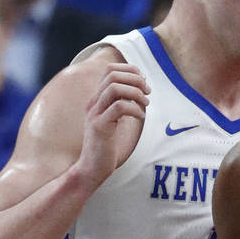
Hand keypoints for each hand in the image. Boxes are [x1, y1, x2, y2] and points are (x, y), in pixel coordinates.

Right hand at [75, 63, 149, 189]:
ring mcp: (95, 114)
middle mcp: (94, 103)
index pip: (110, 70)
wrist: (91, 168)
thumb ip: (122, 104)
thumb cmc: (106, 146)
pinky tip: (140, 117)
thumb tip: (141, 91)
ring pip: (114, 88)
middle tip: (147, 92)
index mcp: (97, 100)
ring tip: (145, 105)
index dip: (130, 71)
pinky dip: (134, 109)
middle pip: (112, 75)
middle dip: (135, 80)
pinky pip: (119, 108)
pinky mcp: (100, 127)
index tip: (144, 82)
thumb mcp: (114, 121)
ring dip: (136, 93)